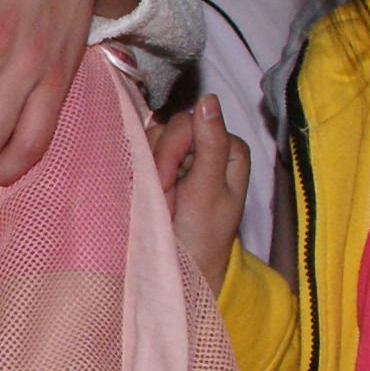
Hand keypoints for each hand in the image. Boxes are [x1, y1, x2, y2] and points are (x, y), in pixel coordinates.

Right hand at [152, 96, 249, 285]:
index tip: (169, 182)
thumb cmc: (201, 238)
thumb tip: (208, 99)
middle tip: (162, 195)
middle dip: (162, 161)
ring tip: (160, 200)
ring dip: (150, 168)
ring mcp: (184, 157)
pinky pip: (142, 150)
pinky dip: (140, 171)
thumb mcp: (208, 192)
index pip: (194, 123)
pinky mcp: (162, 168)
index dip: (176, 149)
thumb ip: (210, 144)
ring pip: (154, 136)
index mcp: (229, 150)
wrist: (180, 271)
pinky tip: (148, 193)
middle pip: (172, 126)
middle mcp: (208, 147)